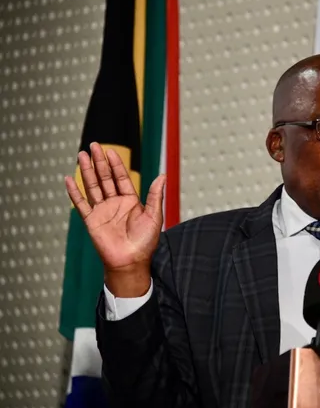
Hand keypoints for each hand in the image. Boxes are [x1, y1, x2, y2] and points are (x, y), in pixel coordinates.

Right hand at [65, 142, 164, 296]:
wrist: (131, 262)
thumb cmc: (145, 242)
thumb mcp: (154, 216)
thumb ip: (155, 195)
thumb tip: (163, 175)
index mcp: (130, 201)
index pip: (121, 177)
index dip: (116, 164)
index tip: (110, 151)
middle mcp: (115, 203)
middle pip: (105, 178)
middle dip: (99, 162)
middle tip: (93, 145)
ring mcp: (102, 211)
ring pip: (92, 186)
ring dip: (86, 171)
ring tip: (81, 155)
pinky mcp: (91, 221)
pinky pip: (81, 204)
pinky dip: (74, 192)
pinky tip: (69, 179)